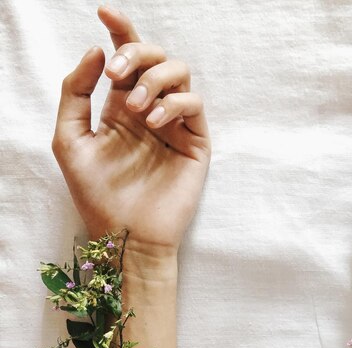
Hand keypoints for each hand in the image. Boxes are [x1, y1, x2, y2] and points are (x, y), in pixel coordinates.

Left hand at [52, 6, 210, 257]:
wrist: (125, 235)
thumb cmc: (96, 194)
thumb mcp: (69, 139)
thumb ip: (75, 93)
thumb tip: (97, 52)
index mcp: (120, 108)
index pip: (126, 59)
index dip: (120, 30)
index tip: (104, 13)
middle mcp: (149, 110)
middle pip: (155, 57)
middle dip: (136, 53)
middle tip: (118, 71)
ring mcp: (175, 125)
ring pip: (180, 74)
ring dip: (155, 79)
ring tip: (137, 108)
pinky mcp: (195, 142)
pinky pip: (193, 105)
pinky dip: (174, 104)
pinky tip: (154, 122)